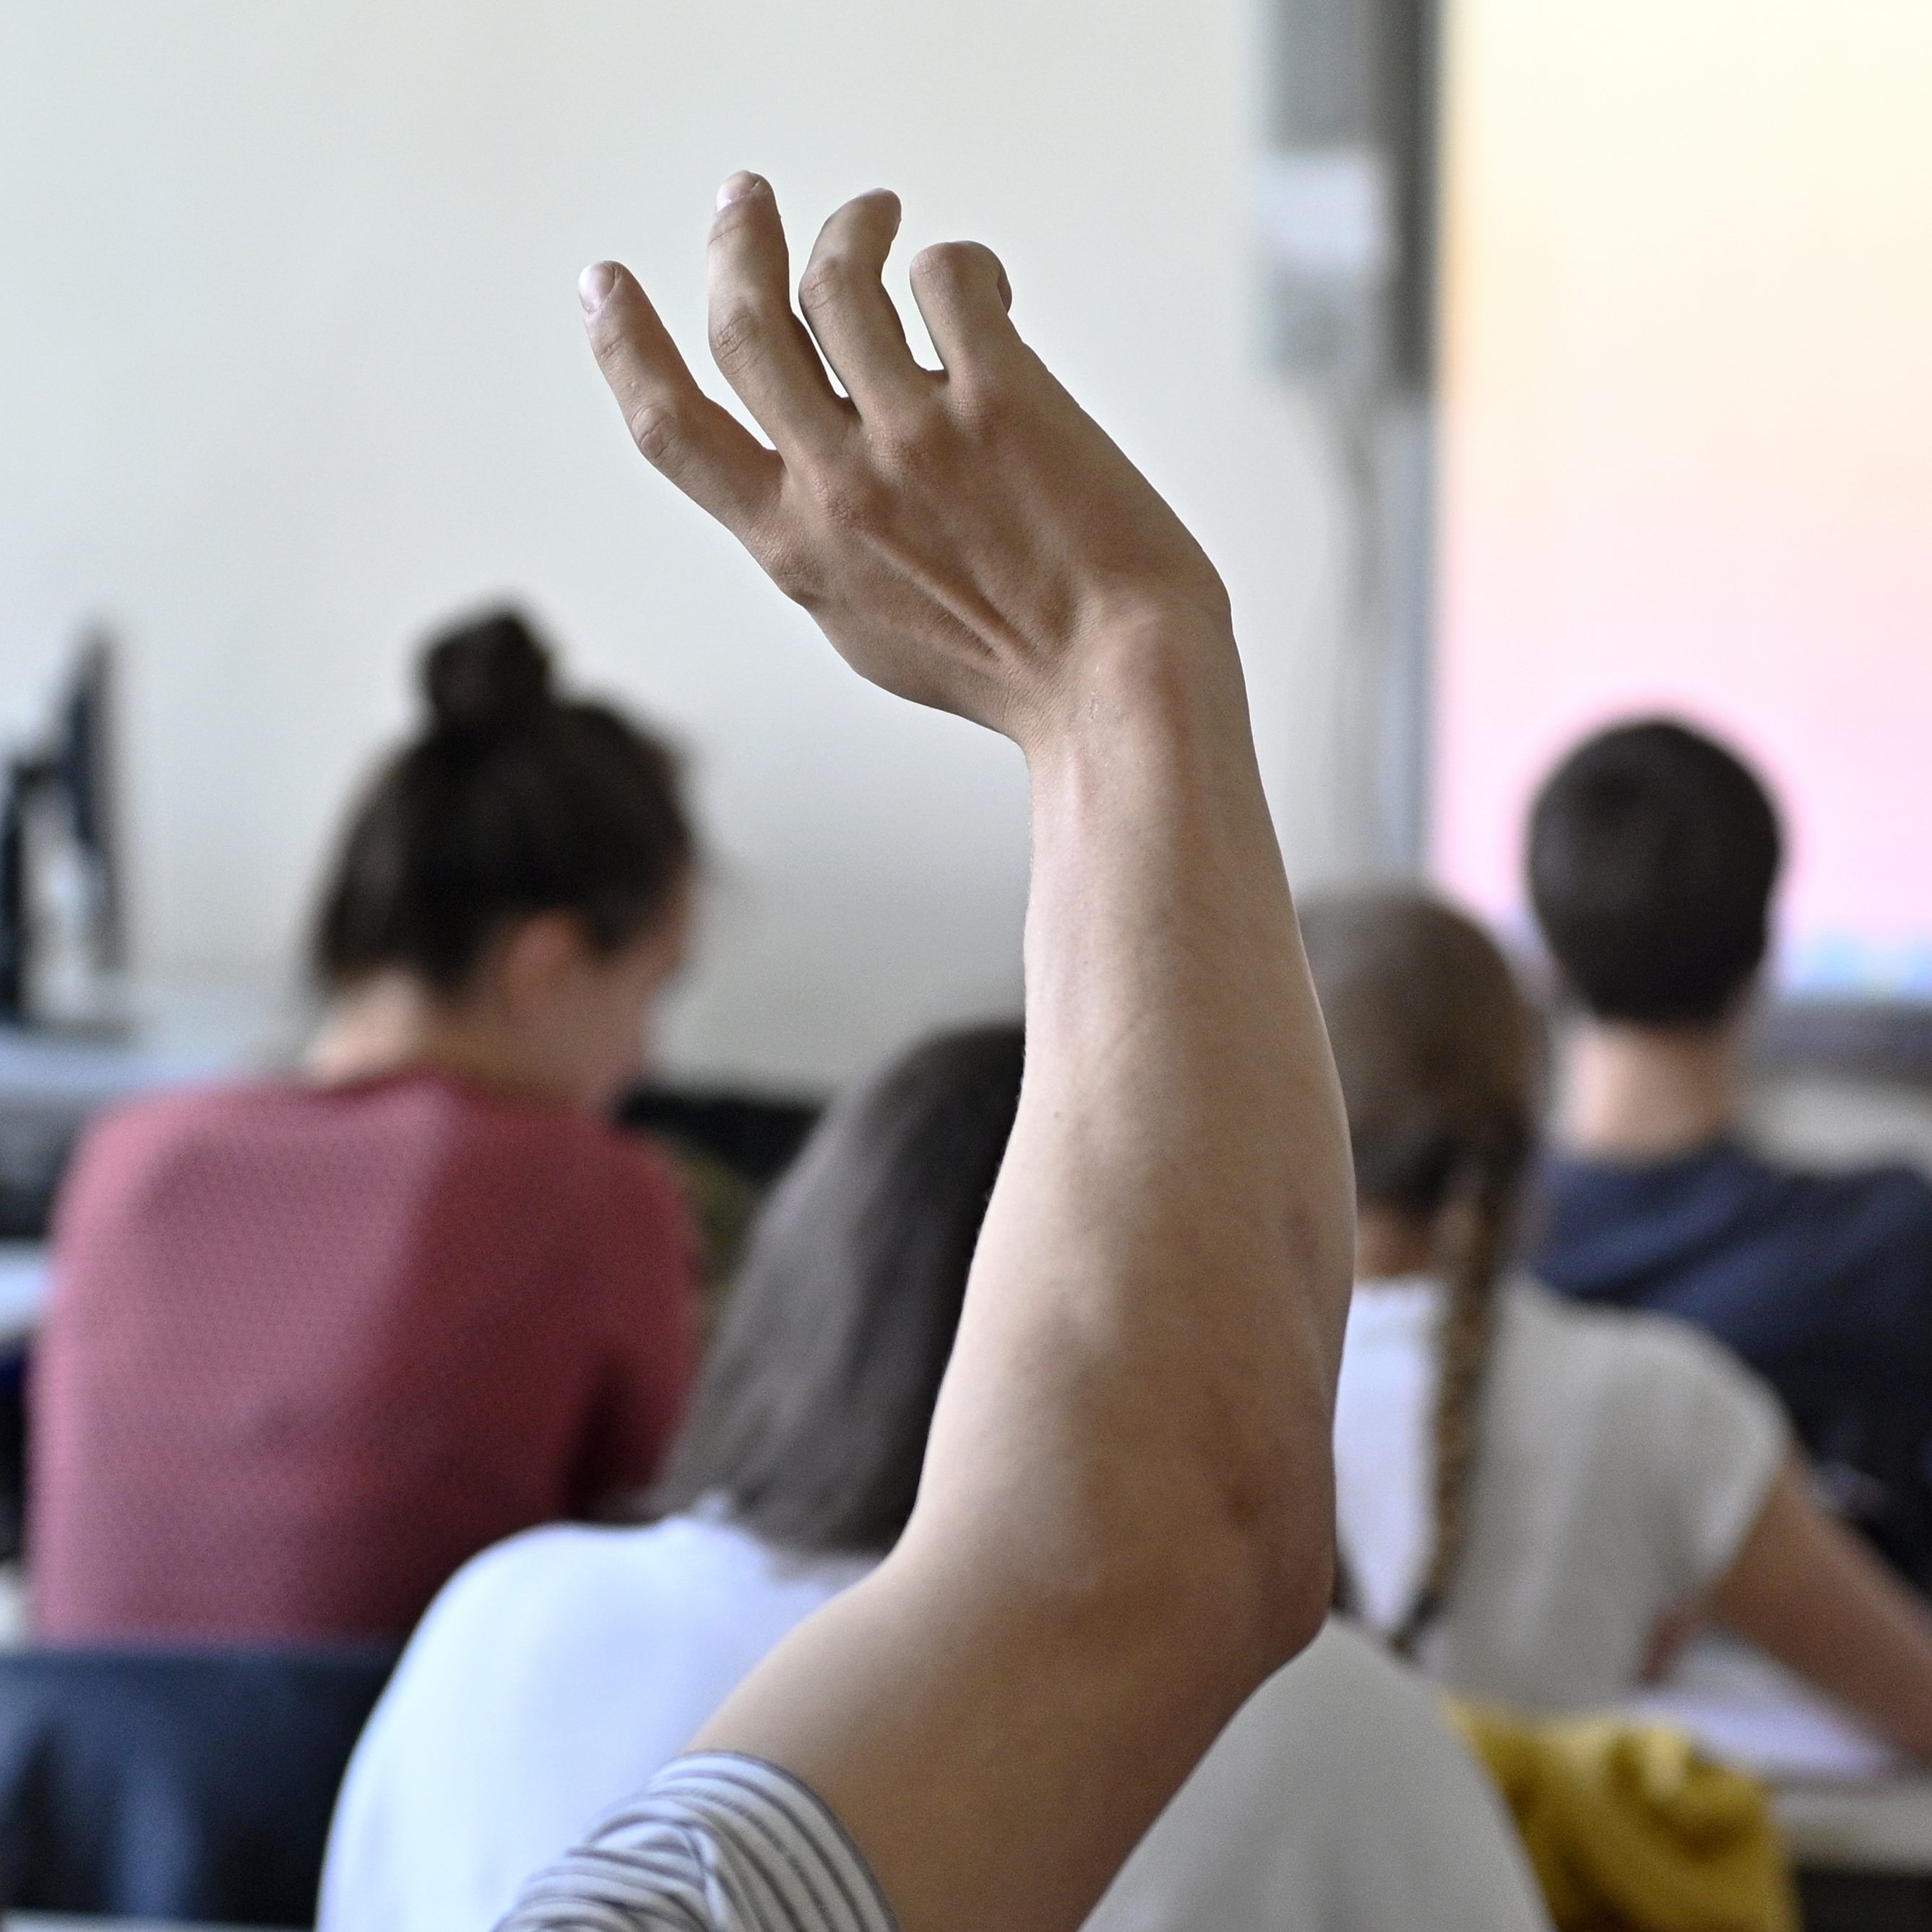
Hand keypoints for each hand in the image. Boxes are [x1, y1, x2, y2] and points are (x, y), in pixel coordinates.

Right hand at [579, 175, 1231, 749]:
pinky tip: (990, 292)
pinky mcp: (1001, 401)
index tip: (601, 279)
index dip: (623, 345)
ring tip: (877, 214)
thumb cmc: (1007, 669)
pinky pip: (948, 276)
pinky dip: (959, 264)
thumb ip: (823, 548)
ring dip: (850, 224)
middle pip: (743, 322)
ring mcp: (914, 439)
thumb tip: (808, 472)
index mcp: (791, 547)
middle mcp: (837, 487)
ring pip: (837, 277)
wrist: (1113, 690)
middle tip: (746, 196)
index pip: (670, 430)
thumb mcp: (871, 628)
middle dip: (734, 240)